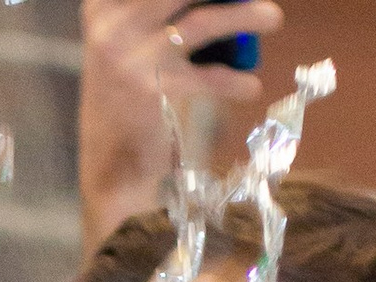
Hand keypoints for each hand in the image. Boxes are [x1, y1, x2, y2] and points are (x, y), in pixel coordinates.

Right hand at [79, 0, 281, 245]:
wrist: (107, 171)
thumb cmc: (123, 102)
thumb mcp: (127, 45)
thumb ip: (158, 15)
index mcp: (102, 7)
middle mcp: (113, 26)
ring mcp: (131, 58)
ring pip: (203, 21)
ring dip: (246, 17)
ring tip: (273, 18)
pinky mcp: (154, 93)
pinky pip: (207, 77)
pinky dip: (234, 81)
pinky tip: (251, 86)